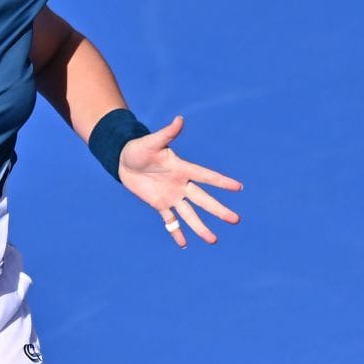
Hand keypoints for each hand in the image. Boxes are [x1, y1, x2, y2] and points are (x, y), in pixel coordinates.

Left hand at [118, 114, 242, 247]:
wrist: (125, 160)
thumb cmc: (140, 148)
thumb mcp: (152, 142)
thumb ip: (167, 133)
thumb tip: (179, 119)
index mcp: (183, 169)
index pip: (206, 176)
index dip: (221, 182)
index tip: (239, 187)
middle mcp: (181, 184)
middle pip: (203, 200)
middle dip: (218, 210)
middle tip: (235, 220)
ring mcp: (171, 196)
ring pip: (189, 214)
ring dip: (200, 227)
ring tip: (213, 241)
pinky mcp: (159, 205)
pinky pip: (170, 221)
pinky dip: (176, 232)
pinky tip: (184, 244)